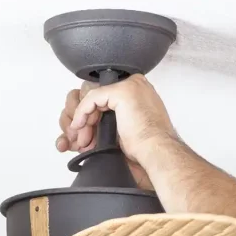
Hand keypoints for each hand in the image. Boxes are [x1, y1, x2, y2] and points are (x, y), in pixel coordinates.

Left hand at [55, 75, 176, 189]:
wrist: (156, 152)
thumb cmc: (146, 147)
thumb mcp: (126, 128)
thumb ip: (114, 118)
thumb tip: (91, 122)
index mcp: (139, 92)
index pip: (107, 97)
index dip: (94, 116)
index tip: (87, 135)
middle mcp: (136, 84)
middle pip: (99, 95)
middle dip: (86, 117)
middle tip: (80, 139)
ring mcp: (129, 85)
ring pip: (93, 96)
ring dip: (83, 118)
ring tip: (80, 139)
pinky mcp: (121, 92)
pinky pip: (92, 98)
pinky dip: (82, 112)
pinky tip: (79, 126)